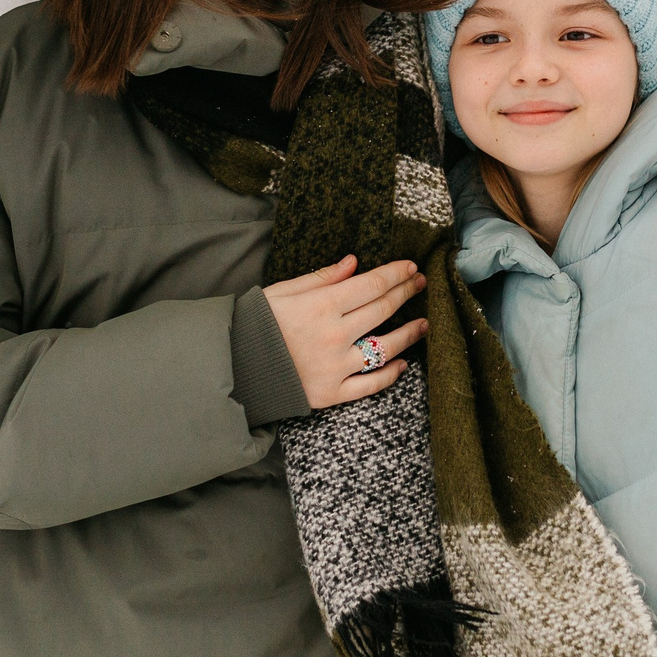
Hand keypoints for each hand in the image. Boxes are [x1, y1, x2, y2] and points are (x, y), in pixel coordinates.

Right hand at [262, 255, 428, 408]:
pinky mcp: (331, 393)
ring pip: (385, 348)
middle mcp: (334, 334)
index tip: (410, 267)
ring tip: (423, 324)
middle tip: (420, 284)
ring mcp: (335, 366)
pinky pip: (370, 385)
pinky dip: (390, 374)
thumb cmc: (256, 323)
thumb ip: (322, 278)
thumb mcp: (284, 291)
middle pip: (383, 309)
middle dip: (406, 292)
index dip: (396, 273)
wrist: (233, 366)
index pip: (372, 284)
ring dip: (409, 334)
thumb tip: (354, 263)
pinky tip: (403, 364)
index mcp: (322, 305)